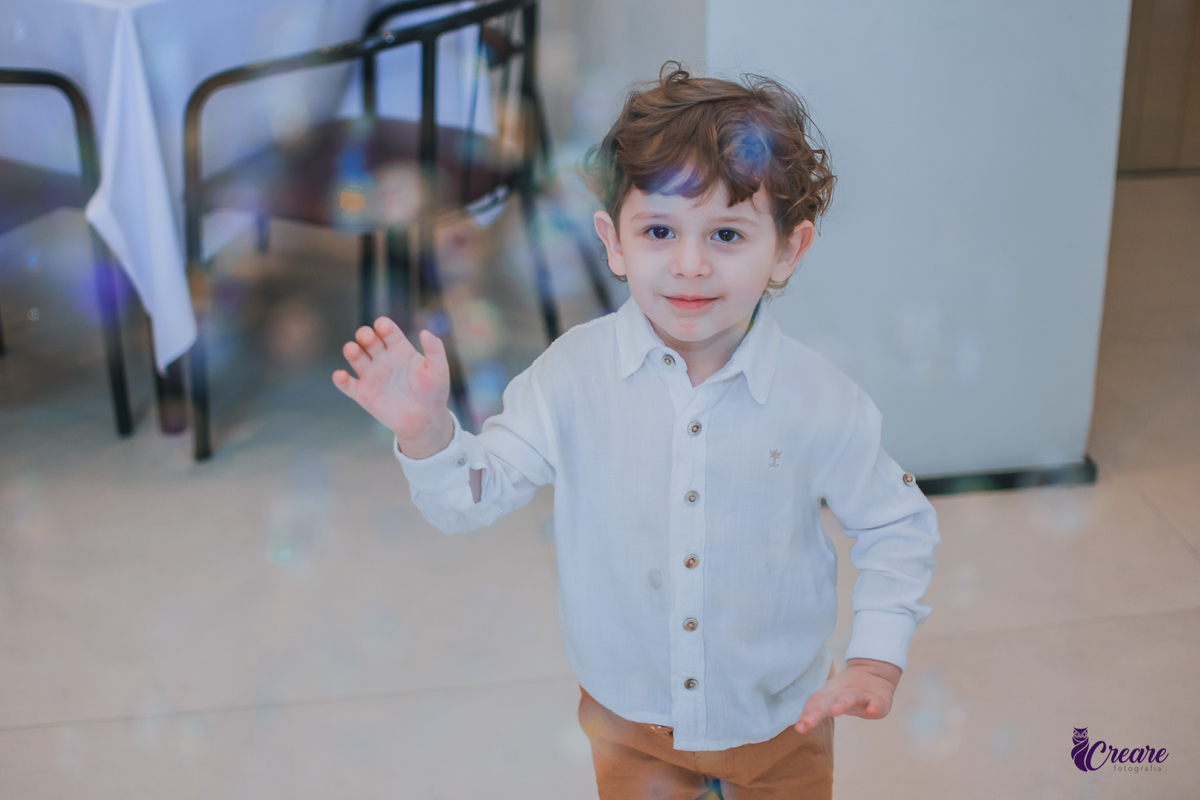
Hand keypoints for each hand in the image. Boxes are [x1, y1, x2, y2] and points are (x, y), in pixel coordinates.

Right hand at [332, 317, 452, 457]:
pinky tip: (340, 375)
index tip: (384, 326)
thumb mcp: (439, 369)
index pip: (388, 332)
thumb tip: (425, 332)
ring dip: (351, 351)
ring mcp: (372, 375)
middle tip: (367, 337)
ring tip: (353, 350)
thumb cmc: (434, 392)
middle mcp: (383, 358)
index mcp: (400, 349)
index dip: (384, 326)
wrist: (426, 419)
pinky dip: (341, 380)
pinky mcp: (364, 394)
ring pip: (356, 358)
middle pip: (369, 341)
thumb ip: (435, 349)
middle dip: (365, 335)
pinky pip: (348, 385)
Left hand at [794, 658, 900, 733]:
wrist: (873, 672)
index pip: (815, 704)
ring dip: (841, 704)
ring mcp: (860, 695)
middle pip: (827, 702)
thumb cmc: (846, 692)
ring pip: (850, 698)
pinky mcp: (877, 698)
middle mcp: (842, 694)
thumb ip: (816, 710)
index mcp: (829, 696)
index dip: (807, 714)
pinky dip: (873, 706)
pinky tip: (870, 711)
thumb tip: (799, 725)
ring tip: (835, 711)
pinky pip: (875, 702)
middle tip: (807, 723)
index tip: (799, 727)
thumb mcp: (831, 700)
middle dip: (816, 712)